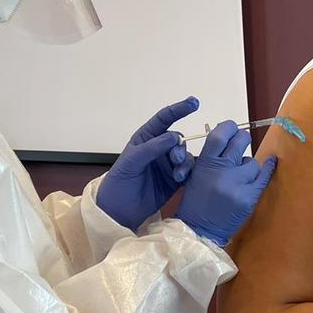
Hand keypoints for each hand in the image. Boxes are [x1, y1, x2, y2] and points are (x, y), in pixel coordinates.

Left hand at [97, 98, 198, 230]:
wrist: (118, 210)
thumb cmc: (120, 182)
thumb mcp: (131, 162)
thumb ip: (152, 148)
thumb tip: (174, 137)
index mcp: (146, 139)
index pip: (165, 119)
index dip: (179, 109)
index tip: (194, 102)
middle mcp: (159, 149)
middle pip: (178, 140)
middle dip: (180, 147)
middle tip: (176, 160)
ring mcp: (167, 164)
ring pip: (185, 156)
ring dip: (185, 163)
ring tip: (178, 175)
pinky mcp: (174, 180)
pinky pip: (188, 172)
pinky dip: (188, 173)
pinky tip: (182, 179)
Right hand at [175, 120, 276, 246]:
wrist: (199, 230)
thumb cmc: (196, 201)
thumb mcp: (194, 174)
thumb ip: (210, 157)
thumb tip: (229, 139)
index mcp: (204, 163)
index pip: (220, 135)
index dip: (229, 128)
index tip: (232, 129)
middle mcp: (221, 170)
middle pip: (240, 141)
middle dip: (242, 139)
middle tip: (242, 142)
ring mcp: (236, 184)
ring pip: (252, 162)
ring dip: (249, 166)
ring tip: (241, 176)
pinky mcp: (248, 197)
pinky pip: (263, 176)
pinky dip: (267, 169)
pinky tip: (271, 163)